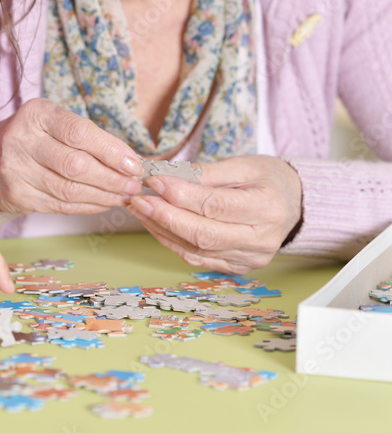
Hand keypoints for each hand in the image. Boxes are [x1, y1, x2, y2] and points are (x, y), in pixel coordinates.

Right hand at [0, 98, 142, 214]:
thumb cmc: (30, 137)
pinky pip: (60, 205)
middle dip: (112, 178)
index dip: (111, 150)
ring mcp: (17, 171)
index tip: (134, 164)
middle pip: (76, 165)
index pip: (79, 132)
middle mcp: (22, 140)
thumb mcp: (50, 122)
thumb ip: (85, 136)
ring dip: (104, 196)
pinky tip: (104, 203)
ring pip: (70, 190)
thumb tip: (129, 159)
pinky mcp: (18, 196)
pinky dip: (88, 207)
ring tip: (124, 196)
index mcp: (36, 114)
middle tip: (134, 185)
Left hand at [126, 155, 302, 273]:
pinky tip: (156, 225)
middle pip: (203, 234)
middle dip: (165, 216)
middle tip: (138, 199)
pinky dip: (173, 242)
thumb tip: (168, 175)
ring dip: (162, 230)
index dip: (180, 195)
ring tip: (141, 210)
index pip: (215, 205)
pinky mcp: (238, 267)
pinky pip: (198, 259)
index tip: (154, 181)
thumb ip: (207, 172)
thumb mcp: (243, 165)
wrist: (293, 203)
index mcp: (268, 208)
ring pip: (196, 250)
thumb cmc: (268, 179)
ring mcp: (250, 258)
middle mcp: (261, 239)